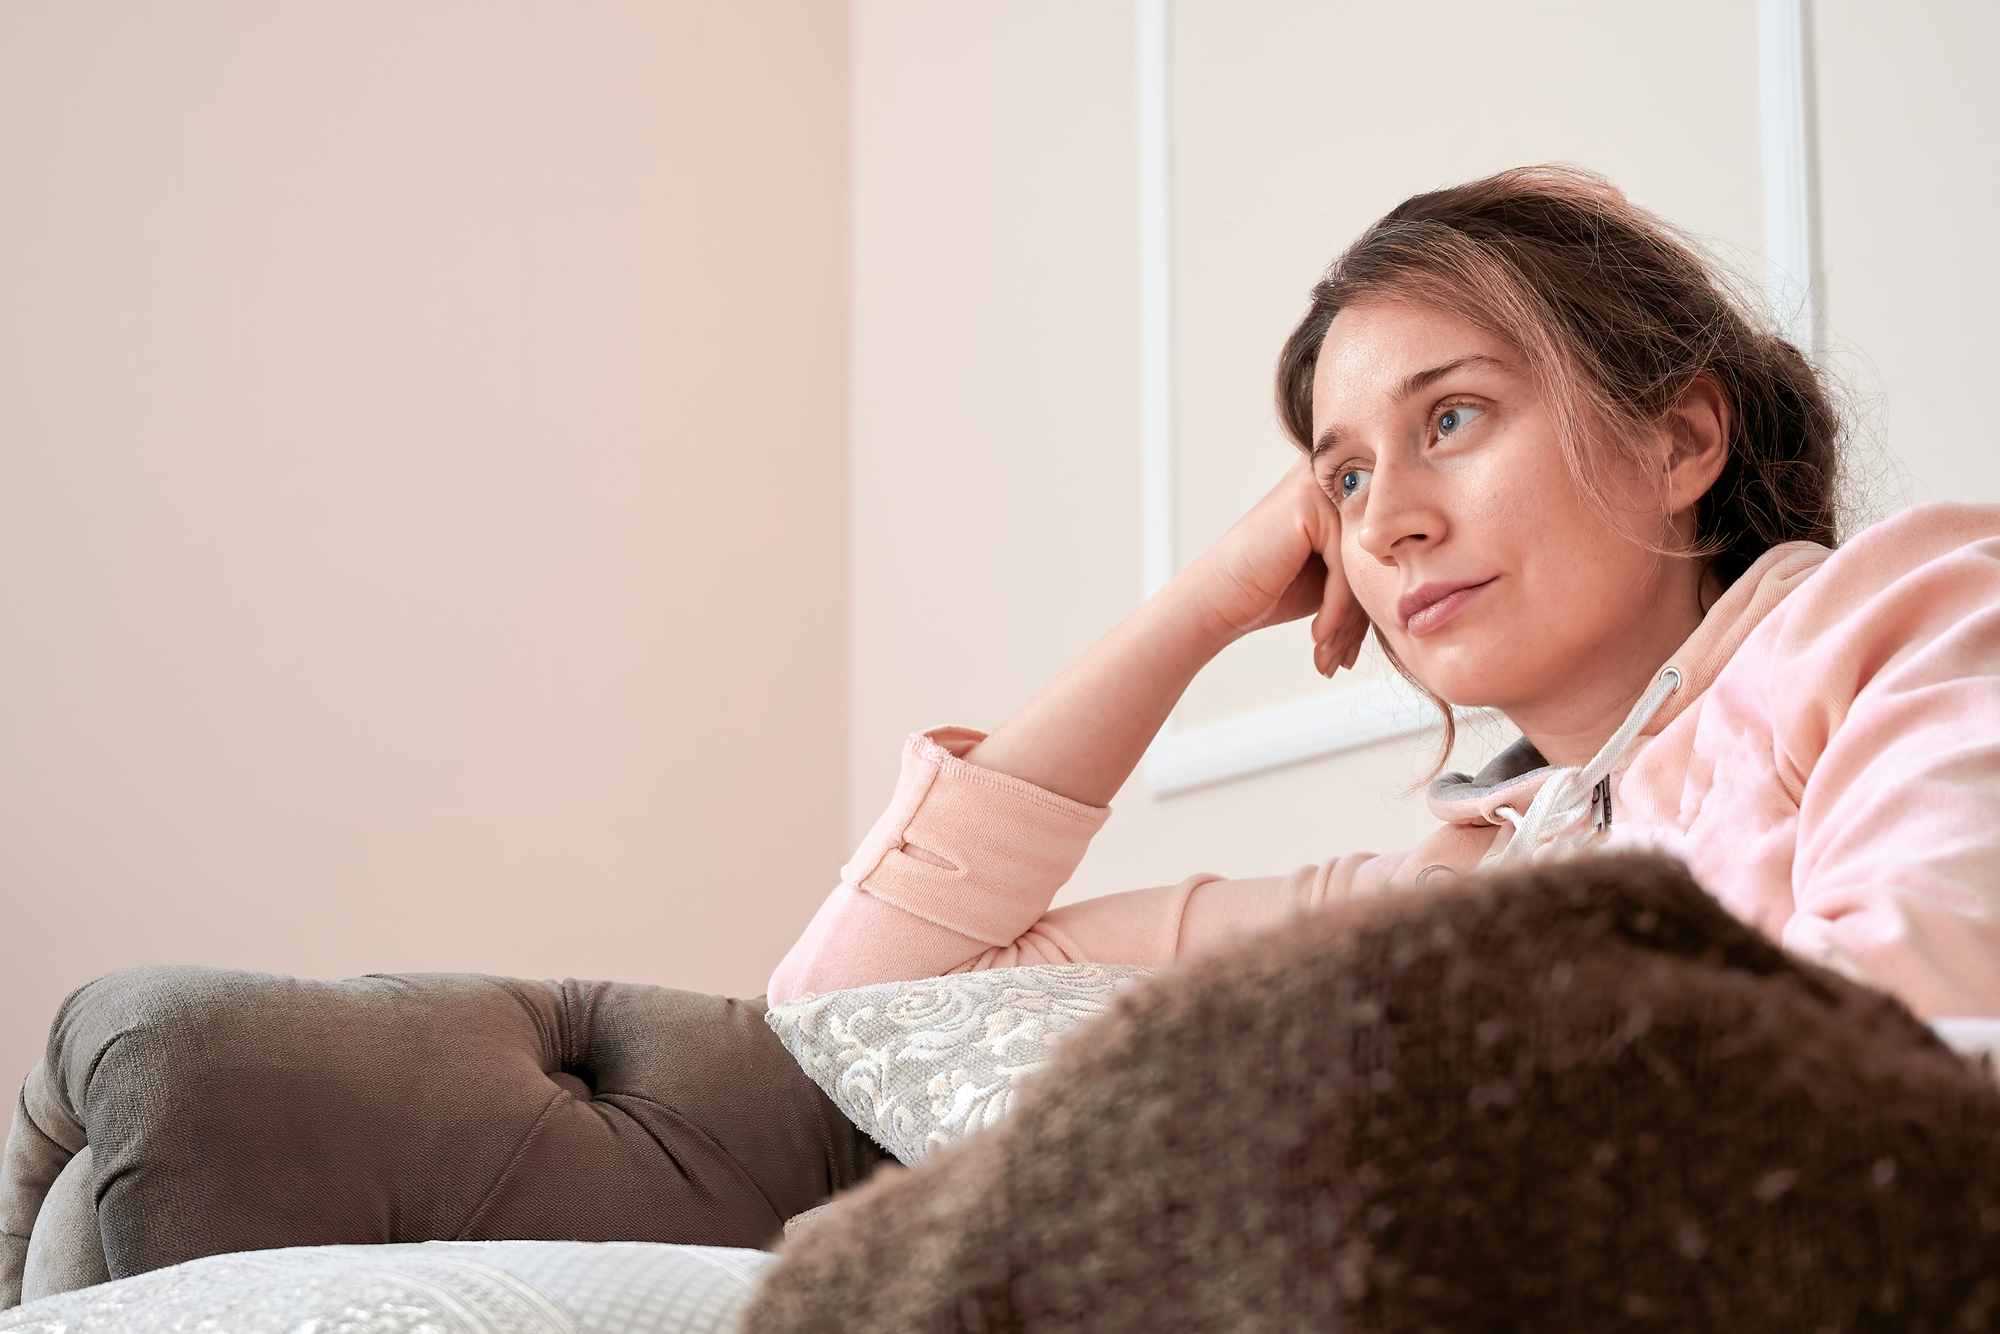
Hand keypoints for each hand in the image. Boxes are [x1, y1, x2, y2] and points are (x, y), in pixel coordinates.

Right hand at [1180, 459, 1367, 677]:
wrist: (1218, 599)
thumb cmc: (1272, 589)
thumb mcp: (1336, 578)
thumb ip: (1374, 567)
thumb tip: (1430, 591)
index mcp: (1348, 490)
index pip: (1383, 549)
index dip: (1372, 603)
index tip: (1351, 650)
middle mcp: (1338, 477)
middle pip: (1376, 556)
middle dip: (1360, 618)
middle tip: (1340, 659)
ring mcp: (1323, 483)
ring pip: (1363, 564)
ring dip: (1348, 621)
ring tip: (1330, 656)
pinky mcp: (1312, 501)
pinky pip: (1344, 566)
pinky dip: (1335, 609)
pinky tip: (1317, 638)